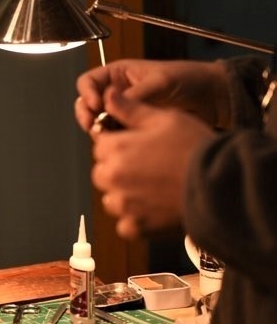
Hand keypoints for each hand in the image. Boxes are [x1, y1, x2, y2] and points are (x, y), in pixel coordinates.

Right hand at [75, 59, 230, 133]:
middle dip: (87, 114)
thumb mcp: (160, 81)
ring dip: (98, 128)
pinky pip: (114, 133)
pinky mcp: (133, 126)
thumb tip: (110, 106)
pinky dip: (112, 138)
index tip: (96, 105)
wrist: (211, 97)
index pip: (88, 82)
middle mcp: (116, 92)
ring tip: (107, 134)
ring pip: (98, 121)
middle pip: (87, 103)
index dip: (87, 93)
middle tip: (93, 125)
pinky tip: (120, 141)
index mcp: (118, 74)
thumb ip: (134, 93)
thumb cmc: (188, 78)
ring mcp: (124, 110)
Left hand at [92, 88, 216, 238]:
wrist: (221, 184)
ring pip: (111, 199)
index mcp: (115, 149)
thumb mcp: (164, 118)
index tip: (139, 148)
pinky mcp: (135, 227)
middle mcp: (112, 177)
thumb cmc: (194, 147)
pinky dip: (136, 220)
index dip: (119, 145)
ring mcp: (122, 205)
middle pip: (103, 173)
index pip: (101, 146)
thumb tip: (107, 96)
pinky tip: (155, 209)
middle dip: (119, 170)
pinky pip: (125, 225)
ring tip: (154, 188)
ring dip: (126, 195)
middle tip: (149, 169)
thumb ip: (130, 109)